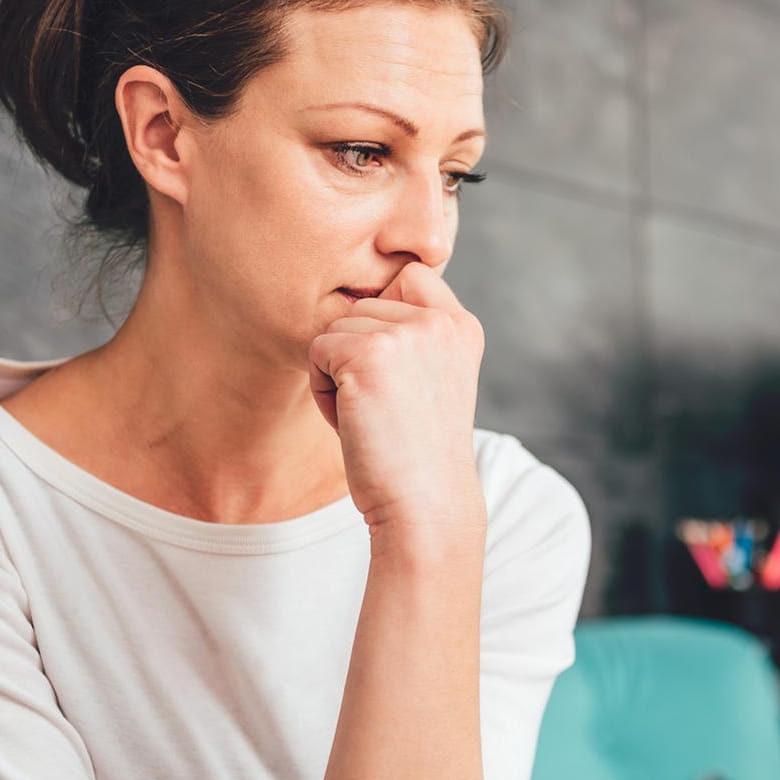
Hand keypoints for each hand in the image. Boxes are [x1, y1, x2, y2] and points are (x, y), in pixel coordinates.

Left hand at [308, 263, 486, 534]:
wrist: (424, 504)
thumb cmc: (418, 452)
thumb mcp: (434, 379)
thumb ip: (415, 335)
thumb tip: (361, 299)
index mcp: (462, 326)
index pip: (410, 276)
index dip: (387, 316)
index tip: (398, 373)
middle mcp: (440, 321)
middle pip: (362, 306)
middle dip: (358, 353)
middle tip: (386, 406)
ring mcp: (405, 334)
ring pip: (336, 328)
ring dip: (338, 373)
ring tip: (373, 415)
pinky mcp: (367, 353)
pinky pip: (316, 352)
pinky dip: (323, 391)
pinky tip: (356, 421)